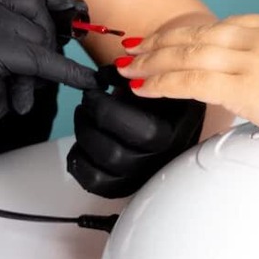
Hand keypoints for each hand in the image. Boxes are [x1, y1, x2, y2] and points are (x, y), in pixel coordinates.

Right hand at [0, 0, 99, 204]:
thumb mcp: (4, 38)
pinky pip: (39, 57)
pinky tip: (84, 82)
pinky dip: (65, 72)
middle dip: (45, 32)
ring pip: (37, 29)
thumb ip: (30, 14)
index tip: (43, 14)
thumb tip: (75, 5)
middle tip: (34, 65)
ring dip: (42, 61)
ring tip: (21, 84)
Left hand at [67, 82, 204, 198]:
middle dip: (89, 124)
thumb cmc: (156, 94)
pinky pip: (94, 183)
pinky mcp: (126, 184)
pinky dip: (78, 161)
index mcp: (179, 130)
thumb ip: (134, 74)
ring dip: (83, 139)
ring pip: (101, 173)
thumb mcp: (153, 78)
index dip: (107, 110)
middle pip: (115, 156)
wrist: (164, 114)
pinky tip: (83, 140)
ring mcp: (144, 176)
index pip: (143, 133)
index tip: (95, 89)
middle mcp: (164, 160)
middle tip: (85, 103)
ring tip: (83, 117)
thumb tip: (108, 74)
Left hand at [115, 14, 258, 154]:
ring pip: (189, 54)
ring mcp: (255, 59)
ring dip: (153, 61)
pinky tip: (145, 86)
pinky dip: (163, 82)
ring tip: (130, 68)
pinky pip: (192, 81)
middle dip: (162, 41)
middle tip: (136, 49)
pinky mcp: (248, 88)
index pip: (224, 24)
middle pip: (199, 33)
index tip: (170, 40)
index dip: (190, 32)